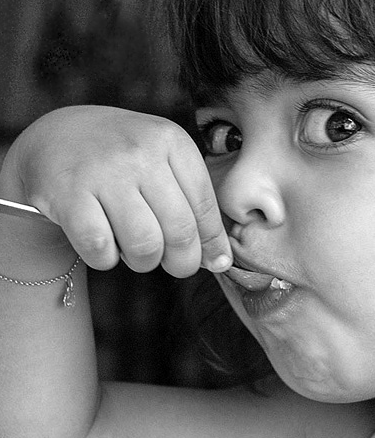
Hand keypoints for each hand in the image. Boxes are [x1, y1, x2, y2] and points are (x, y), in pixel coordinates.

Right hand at [1, 106, 231, 276]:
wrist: (55, 137)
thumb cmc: (123, 160)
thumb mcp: (163, 163)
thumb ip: (193, 204)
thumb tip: (220, 260)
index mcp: (171, 140)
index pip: (205, 205)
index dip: (212, 242)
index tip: (214, 262)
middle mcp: (140, 152)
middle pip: (180, 230)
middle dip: (183, 262)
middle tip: (175, 265)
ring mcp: (103, 171)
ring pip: (145, 244)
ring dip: (145, 262)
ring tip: (139, 254)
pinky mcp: (68, 194)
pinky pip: (102, 249)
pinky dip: (107, 260)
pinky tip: (106, 248)